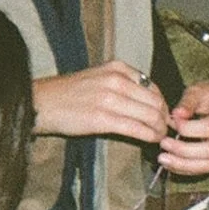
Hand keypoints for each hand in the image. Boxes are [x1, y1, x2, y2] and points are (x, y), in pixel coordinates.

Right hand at [33, 62, 169, 146]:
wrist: (43, 103)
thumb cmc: (69, 94)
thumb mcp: (99, 78)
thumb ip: (123, 85)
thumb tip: (148, 102)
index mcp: (117, 68)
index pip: (152, 87)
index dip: (162, 104)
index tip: (163, 115)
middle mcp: (116, 80)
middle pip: (155, 101)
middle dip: (164, 118)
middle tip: (166, 129)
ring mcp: (110, 99)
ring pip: (150, 115)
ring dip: (159, 129)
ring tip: (160, 137)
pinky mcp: (103, 119)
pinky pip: (136, 128)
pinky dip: (149, 136)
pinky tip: (151, 140)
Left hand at [158, 80, 208, 177]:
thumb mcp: (198, 91)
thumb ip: (187, 102)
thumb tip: (177, 114)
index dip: (188, 128)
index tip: (173, 121)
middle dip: (183, 150)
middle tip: (164, 143)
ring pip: (208, 164)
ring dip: (183, 164)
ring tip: (164, 158)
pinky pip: (203, 169)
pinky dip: (185, 168)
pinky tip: (170, 163)